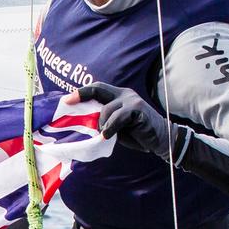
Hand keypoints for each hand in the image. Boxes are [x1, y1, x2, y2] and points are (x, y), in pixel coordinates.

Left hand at [65, 82, 190, 163]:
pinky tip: (107, 136)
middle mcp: (124, 94)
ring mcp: (132, 100)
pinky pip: (118, 117)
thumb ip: (104, 120)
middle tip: (68, 104)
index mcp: (118, 96)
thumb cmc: (137, 134)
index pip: (97, 89)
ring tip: (103, 135)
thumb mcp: (116, 126)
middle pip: (98, 89)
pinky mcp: (138, 109)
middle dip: (82, 94)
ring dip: (101, 123)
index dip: (81, 92)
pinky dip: (110, 127)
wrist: (163, 140)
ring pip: (106, 108)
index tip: (66, 100)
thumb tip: (84, 122)